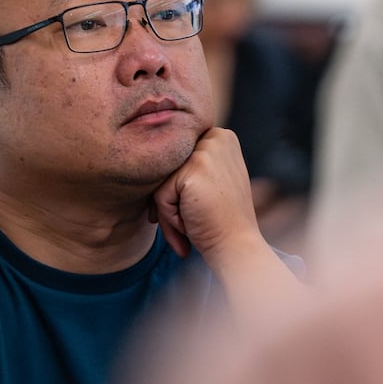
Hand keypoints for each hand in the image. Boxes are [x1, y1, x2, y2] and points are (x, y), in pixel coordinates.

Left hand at [149, 127, 262, 263]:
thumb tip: (145, 157)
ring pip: (161, 182)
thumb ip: (186, 165)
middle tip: (189, 222)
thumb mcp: (208, 182)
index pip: (175, 159)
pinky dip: (169, 217)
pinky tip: (190, 225)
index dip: (177, 190)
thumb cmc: (218, 220)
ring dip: (168, 212)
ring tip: (190, 225)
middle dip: (170, 201)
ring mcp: (207, 151)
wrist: (236, 247)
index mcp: (221, 136)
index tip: (194, 210)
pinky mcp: (195, 169)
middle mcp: (216, 137)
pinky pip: (160, 195)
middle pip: (167, 169)